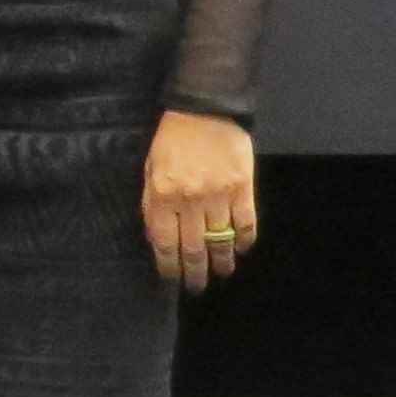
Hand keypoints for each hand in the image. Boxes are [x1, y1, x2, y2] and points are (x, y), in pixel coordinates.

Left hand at [142, 110, 257, 295]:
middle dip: (195, 273)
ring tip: (221, 273)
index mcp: (162, 197)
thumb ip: (152, 204)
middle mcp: (189, 201)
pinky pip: (246, 223)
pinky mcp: (243, 187)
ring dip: (221, 262)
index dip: (169, 267)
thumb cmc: (172, 139)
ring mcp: (218, 195)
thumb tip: (158, 239)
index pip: (164, 244)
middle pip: (192, 248)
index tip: (173, 280)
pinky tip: (241, 249)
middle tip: (197, 287)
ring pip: (220, 241)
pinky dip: (244, 240)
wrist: (205, 108)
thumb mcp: (150, 170)